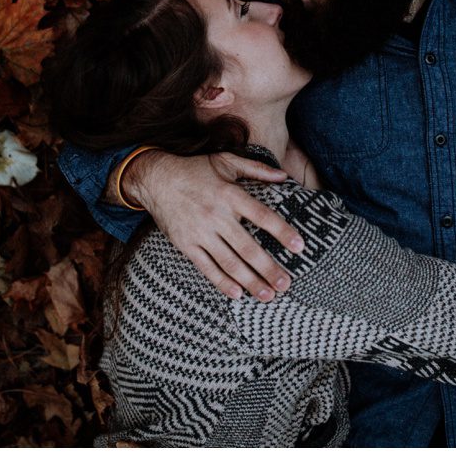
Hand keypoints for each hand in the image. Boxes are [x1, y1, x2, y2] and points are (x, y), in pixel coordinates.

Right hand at [125, 150, 304, 300]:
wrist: (156, 178)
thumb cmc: (195, 169)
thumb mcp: (225, 161)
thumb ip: (257, 169)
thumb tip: (284, 177)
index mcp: (230, 194)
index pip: (262, 216)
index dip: (282, 232)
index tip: (299, 247)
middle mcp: (216, 215)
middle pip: (248, 247)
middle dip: (269, 268)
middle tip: (286, 284)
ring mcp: (200, 232)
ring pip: (229, 262)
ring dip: (250, 281)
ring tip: (268, 295)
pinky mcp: (186, 245)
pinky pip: (206, 268)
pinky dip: (222, 283)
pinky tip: (238, 294)